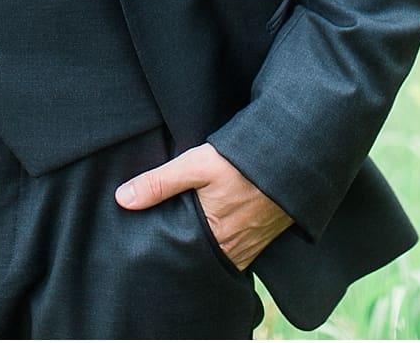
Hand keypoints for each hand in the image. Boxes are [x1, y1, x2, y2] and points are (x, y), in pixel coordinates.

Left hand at [116, 143, 292, 269]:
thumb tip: (122, 199)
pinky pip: (240, 251)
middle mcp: (234, 249)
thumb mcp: (198, 165)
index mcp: (213, 238)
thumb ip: (160, 182)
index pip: (182, 257)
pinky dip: (227, 245)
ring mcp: (252, 246)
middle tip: (169, 242)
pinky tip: (220, 229)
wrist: (297, 158)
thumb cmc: (246, 162)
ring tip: (191, 237)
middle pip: (201, 260)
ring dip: (207, 250)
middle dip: (186, 253)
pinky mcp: (265, 236)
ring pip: (220, 257)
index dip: (167, 254)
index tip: (151, 248)